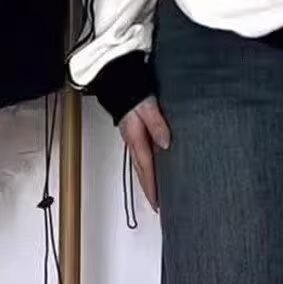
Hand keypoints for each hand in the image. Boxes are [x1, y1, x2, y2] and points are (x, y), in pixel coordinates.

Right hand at [119, 95, 170, 212]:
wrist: (116, 79)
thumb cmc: (132, 90)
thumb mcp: (148, 106)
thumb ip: (157, 124)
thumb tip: (166, 143)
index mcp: (135, 138)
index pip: (146, 168)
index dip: (152, 186)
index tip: (157, 203)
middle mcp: (132, 141)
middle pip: (142, 172)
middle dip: (149, 189)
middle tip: (157, 205)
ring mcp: (132, 138)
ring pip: (141, 165)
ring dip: (148, 180)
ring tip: (157, 193)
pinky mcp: (135, 133)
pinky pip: (141, 155)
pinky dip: (147, 167)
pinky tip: (154, 169)